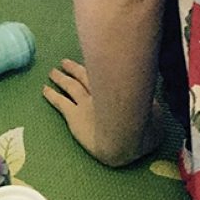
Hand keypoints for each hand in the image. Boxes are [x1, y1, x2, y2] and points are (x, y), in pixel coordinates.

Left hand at [43, 59, 164, 166]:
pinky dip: (51, 95)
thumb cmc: (142, 129)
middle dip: (74, 68)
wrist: (123, 141)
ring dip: (60, 78)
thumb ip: (152, 108)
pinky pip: (60, 103)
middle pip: (84, 76)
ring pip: (70, 86)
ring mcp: (85, 103)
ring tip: (52, 72)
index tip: (91, 58)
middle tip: (64, 62)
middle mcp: (99, 92)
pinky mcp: (73, 116)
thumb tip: (155, 105)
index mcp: (117, 90)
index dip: (96, 65)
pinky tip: (44, 89)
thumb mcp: (154, 114)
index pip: (105, 73)